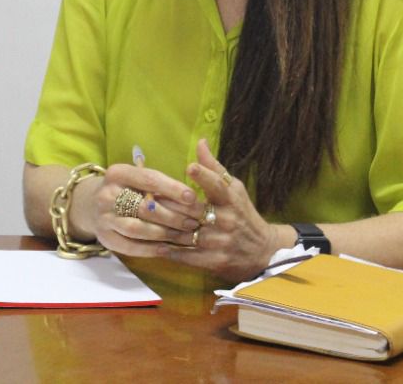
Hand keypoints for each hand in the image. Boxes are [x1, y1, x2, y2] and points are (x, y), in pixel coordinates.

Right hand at [78, 162, 204, 257]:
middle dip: (174, 216)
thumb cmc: (126, 189)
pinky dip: (150, 249)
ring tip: (185, 236)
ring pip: (138, 229)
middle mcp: (107, 194)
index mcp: (118, 173)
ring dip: (165, 234)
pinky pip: (129, 247)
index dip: (172, 189)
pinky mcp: (104, 238)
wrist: (92, 204)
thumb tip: (192, 200)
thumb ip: (161, 186)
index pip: (149, 179)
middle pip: (145, 207)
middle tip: (194, 222)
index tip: (192, 198)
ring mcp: (104, 218)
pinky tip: (167, 249)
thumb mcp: (138, 179)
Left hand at [160, 138, 290, 282]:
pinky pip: (186, 254)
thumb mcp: (234, 189)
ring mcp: (219, 242)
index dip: (205, 176)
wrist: (262, 252)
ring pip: (186, 233)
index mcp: (231, 200)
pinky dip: (168, 249)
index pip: (219, 186)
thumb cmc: (243, 214)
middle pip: (194, 211)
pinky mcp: (213, 260)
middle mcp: (226, 220)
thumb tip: (199, 142)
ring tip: (140, 218)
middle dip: (170, 204)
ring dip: (162, 227)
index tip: (189, 167)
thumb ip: (214, 168)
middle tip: (146, 195)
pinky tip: (149, 244)